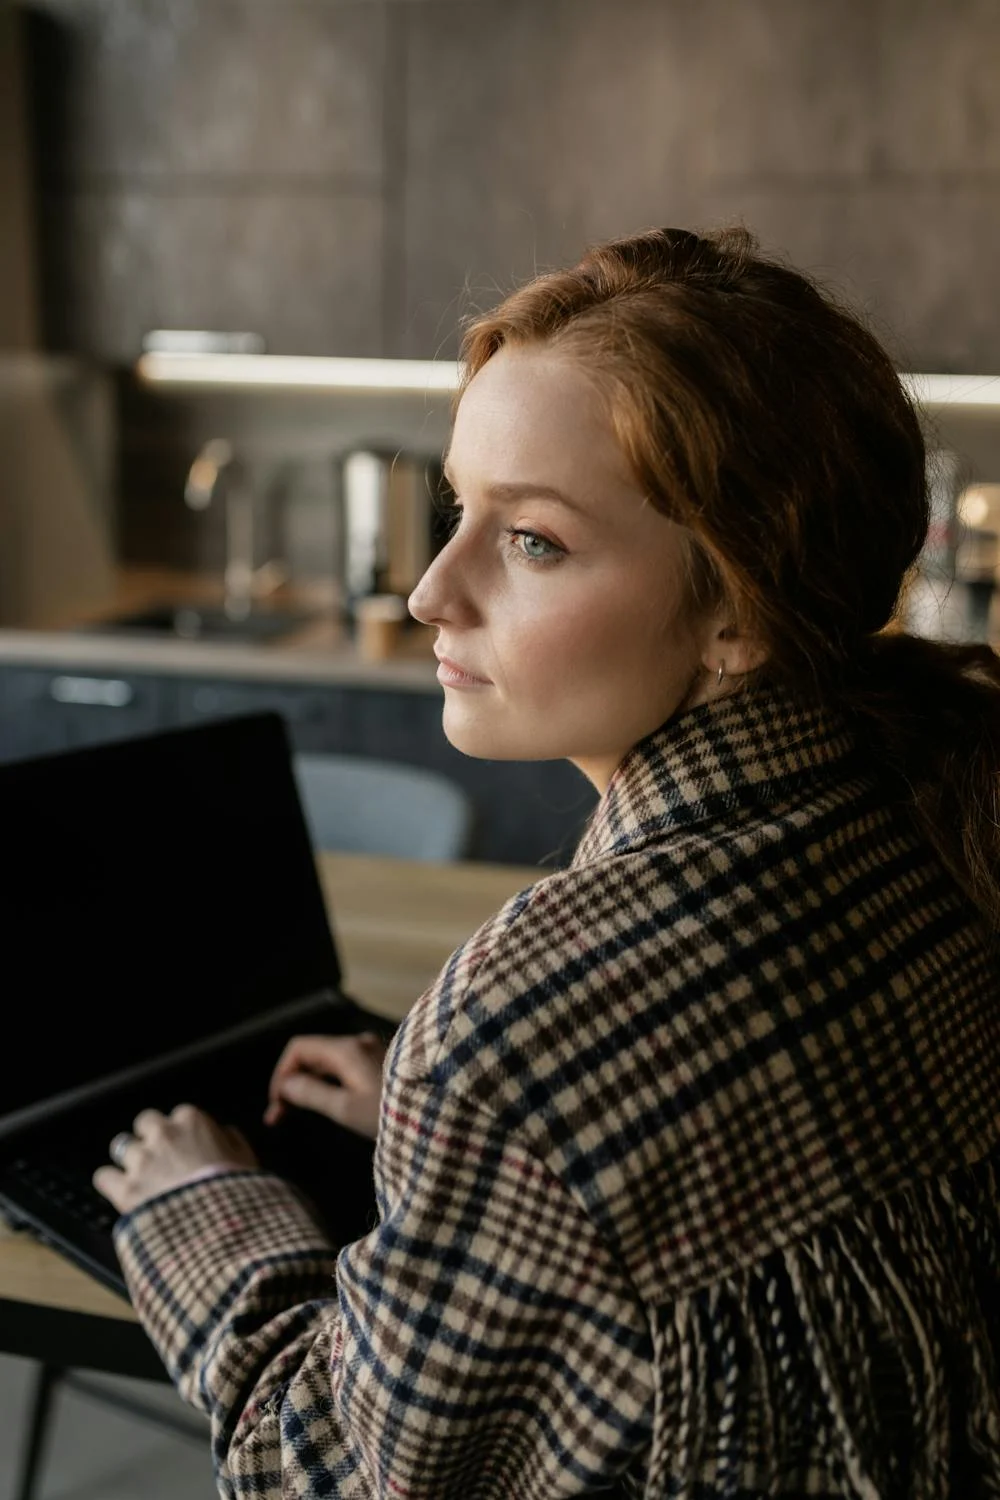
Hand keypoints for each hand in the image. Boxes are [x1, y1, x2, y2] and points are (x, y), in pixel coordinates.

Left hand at [93, 1105, 257, 1214]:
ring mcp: (142, 1161)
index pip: (178, 1114)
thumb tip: (225, 1133)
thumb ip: (232, 1140)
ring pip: (121, 1146)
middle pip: (145, 1122)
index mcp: (192, 1120)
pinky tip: (119, 1190)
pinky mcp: (126, 1189)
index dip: (182, 1131)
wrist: (222, 1225)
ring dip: (130, 1158)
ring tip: (140, 1175)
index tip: (186, 1145)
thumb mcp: (247, 1159)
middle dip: (150, 1136)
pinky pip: (103, 1176)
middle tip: (159, 1156)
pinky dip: (110, 1182)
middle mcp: (163, 1134)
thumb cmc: (238, 1191)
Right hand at [265, 1032, 385, 1140]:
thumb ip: (312, 1094)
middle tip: (278, 1118)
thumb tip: (285, 1085)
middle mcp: (357, 1043)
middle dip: (291, 1082)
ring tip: (295, 1115)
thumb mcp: (346, 1109)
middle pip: (311, 1055)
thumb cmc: (392, 1114)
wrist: (439, 1114)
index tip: (276, 1104)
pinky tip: (324, 1105)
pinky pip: (343, 1069)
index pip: (298, 1048)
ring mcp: (371, 1052)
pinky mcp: (381, 1065)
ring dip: (307, 1085)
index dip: (280, 1073)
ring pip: (326, 1063)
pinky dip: (326, 1084)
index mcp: (346, 1049)